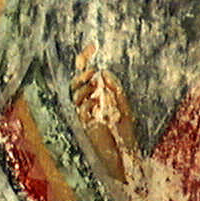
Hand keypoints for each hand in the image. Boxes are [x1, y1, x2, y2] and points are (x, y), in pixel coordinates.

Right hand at [71, 45, 135, 182]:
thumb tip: (104, 73)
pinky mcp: (86, 125)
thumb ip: (114, 90)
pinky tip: (95, 101)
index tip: (92, 46)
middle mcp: (88, 104)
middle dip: (81, 72)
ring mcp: (85, 115)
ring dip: (84, 86)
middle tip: (91, 66)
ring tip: (94, 83)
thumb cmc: (124, 132)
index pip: (87, 74)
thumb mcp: (123, 106)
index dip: (86, 60)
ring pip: (75, 95)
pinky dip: (87, 103)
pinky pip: (81, 111)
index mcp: (96, 96)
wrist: (124, 155)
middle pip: (76, 83)